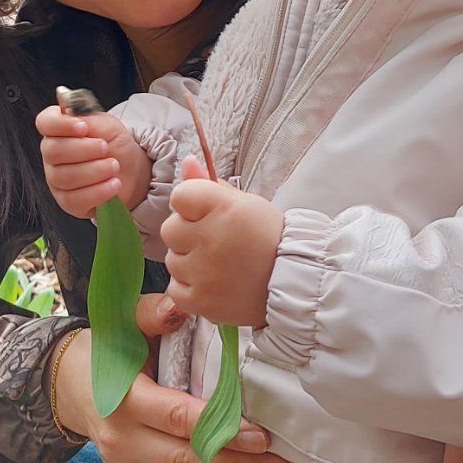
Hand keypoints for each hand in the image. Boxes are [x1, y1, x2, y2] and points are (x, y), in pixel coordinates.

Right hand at [37, 102, 150, 216]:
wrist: (131, 169)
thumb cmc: (115, 145)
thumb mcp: (106, 124)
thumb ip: (87, 117)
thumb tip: (66, 106)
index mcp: (59, 130)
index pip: (45, 122)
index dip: (61, 125)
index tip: (83, 127)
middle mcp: (53, 155)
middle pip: (53, 151)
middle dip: (84, 149)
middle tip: (105, 148)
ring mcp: (57, 180)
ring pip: (64, 176)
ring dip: (95, 170)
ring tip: (114, 166)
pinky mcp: (67, 202)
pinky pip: (75, 199)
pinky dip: (98, 191)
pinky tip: (112, 184)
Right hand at [52, 293, 294, 462]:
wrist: (72, 383)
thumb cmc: (112, 350)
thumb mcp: (125, 324)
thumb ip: (154, 314)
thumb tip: (183, 303)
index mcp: (127, 398)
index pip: (179, 419)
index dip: (220, 430)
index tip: (262, 437)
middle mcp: (124, 440)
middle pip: (186, 461)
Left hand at [161, 162, 282, 327]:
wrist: (293, 283)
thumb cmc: (268, 238)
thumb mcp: (245, 203)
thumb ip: (209, 183)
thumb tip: (187, 161)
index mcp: (224, 208)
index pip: (179, 196)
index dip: (190, 204)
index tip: (205, 213)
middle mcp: (210, 239)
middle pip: (170, 229)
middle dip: (188, 234)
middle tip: (214, 241)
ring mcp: (203, 273)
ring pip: (172, 260)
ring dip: (189, 261)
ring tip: (218, 265)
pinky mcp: (201, 301)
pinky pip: (174, 288)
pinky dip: (189, 287)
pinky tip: (211, 283)